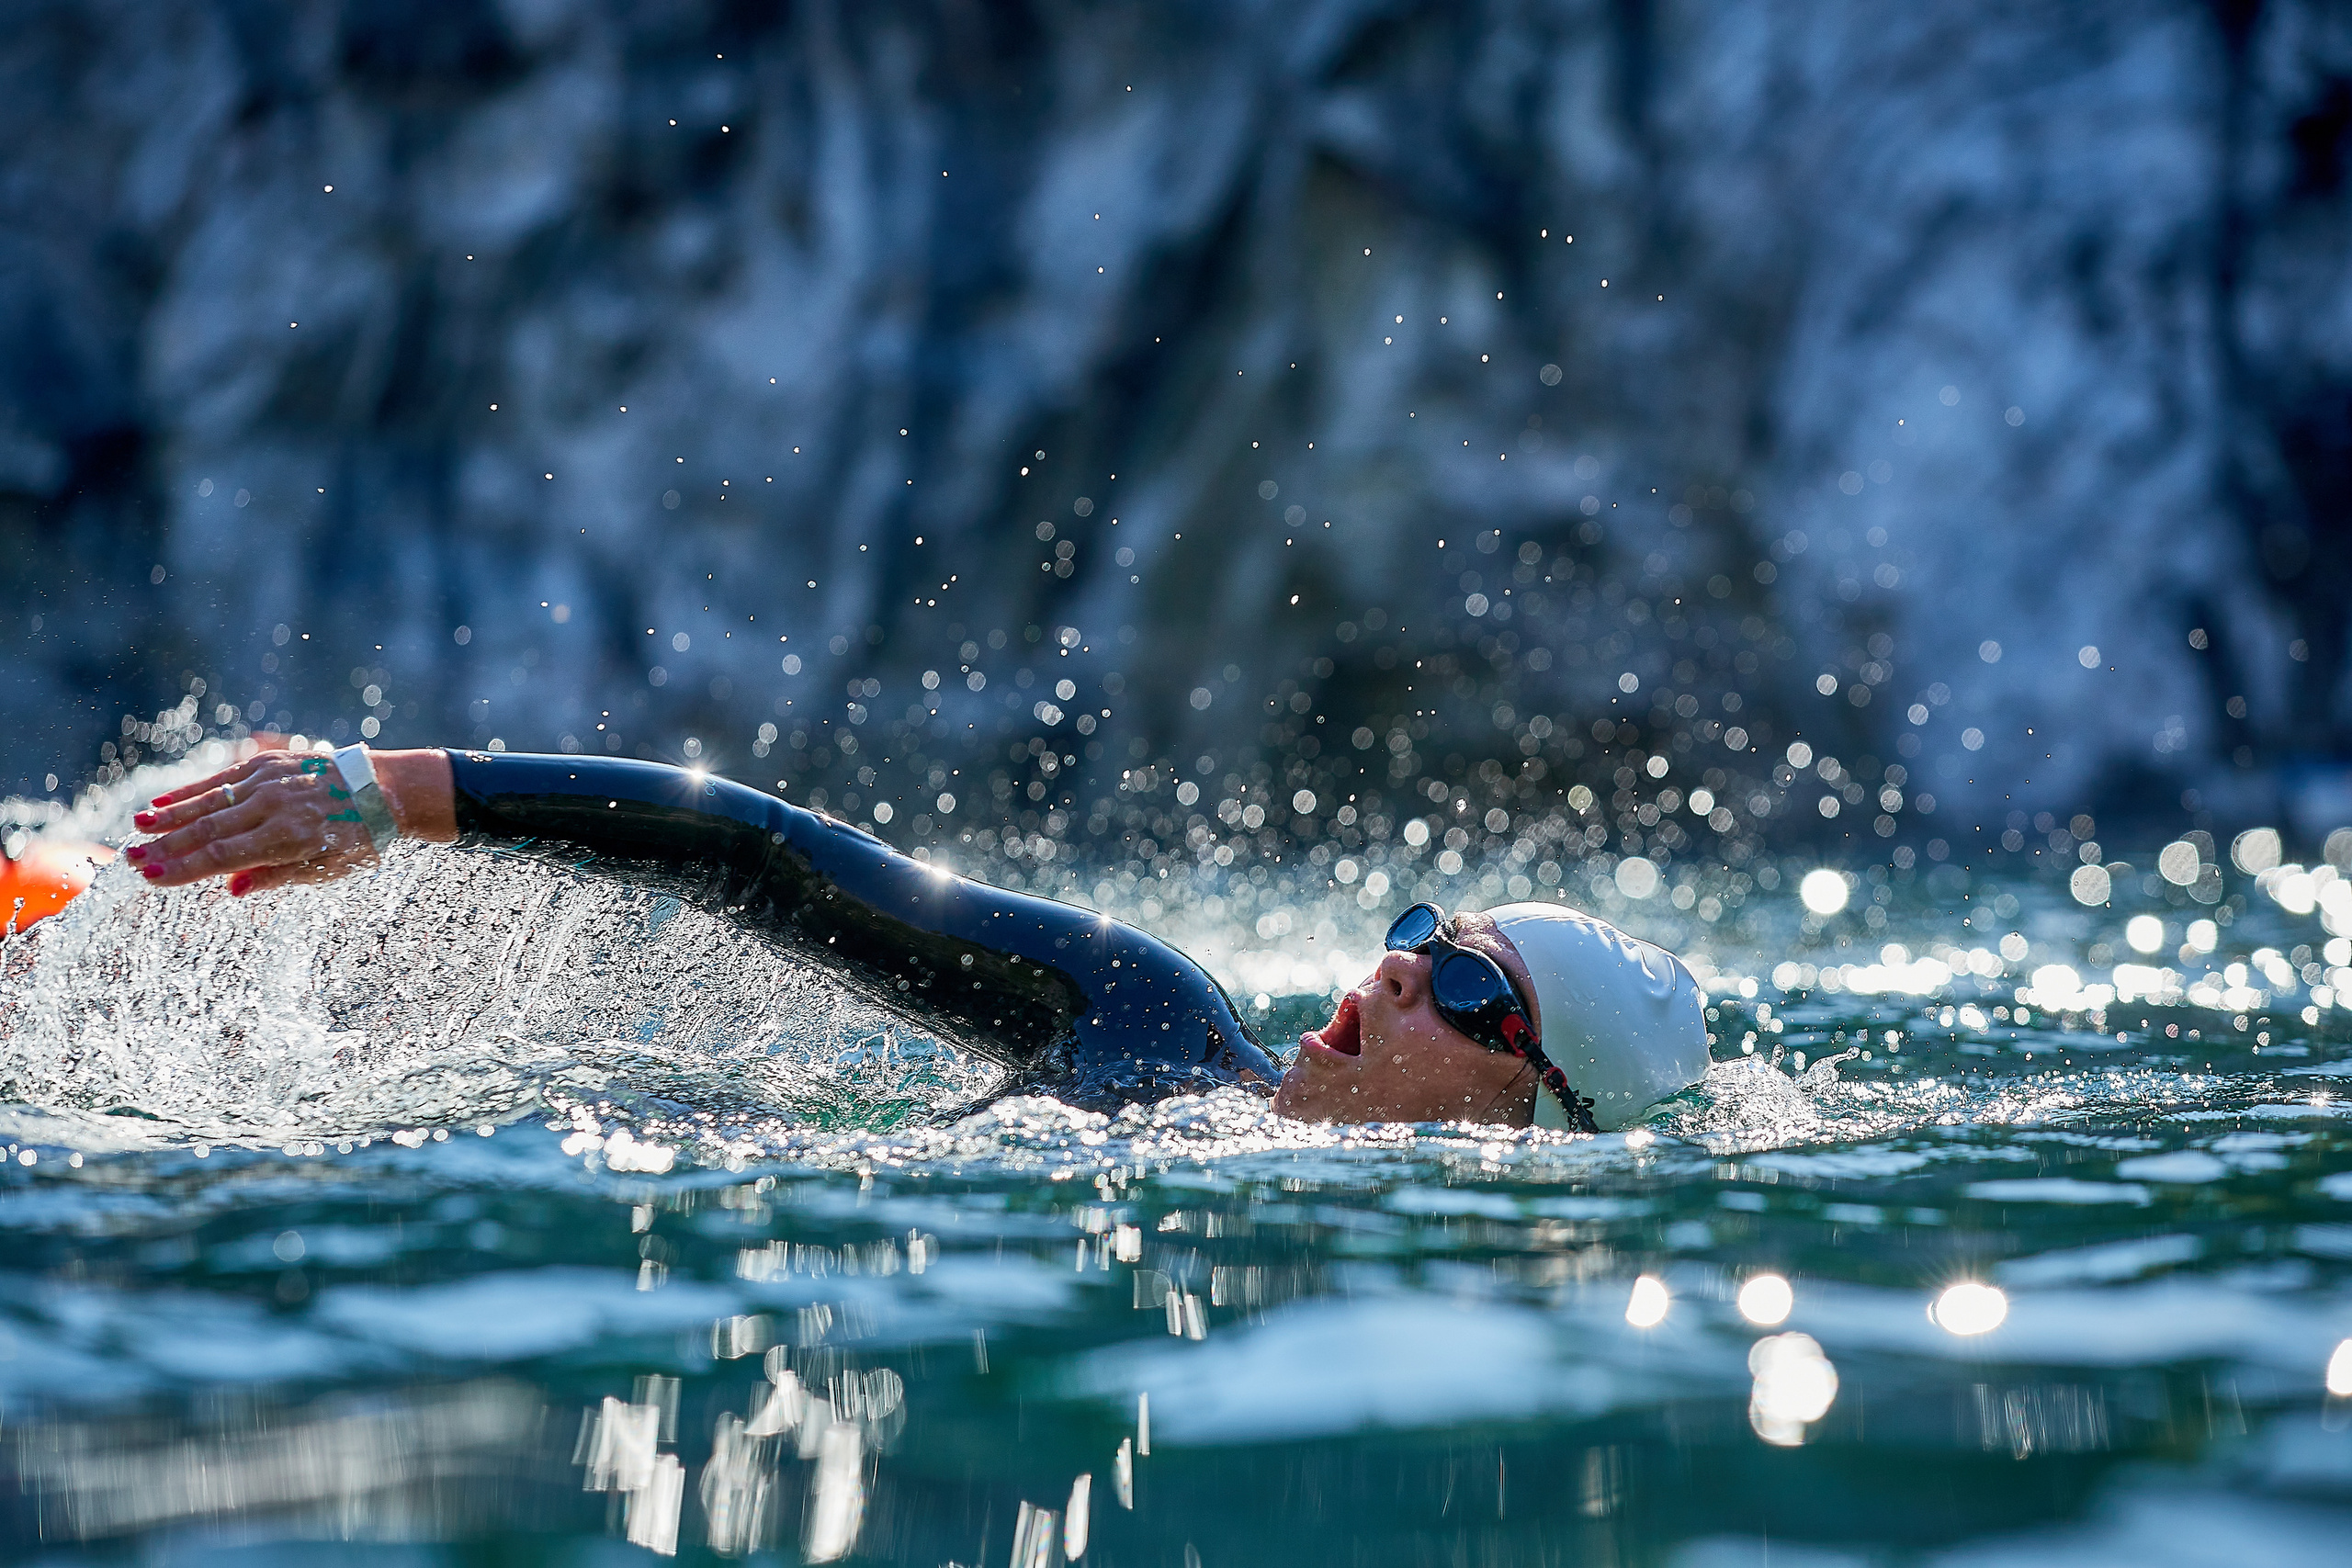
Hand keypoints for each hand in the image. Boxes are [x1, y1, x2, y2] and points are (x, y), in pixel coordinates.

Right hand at [129, 750, 384, 894]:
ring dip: (169, 816)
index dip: (184, 868)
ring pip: (210, 800)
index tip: (151, 878)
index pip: (224, 856)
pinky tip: (162, 801)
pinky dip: (191, 789)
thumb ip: (275, 877)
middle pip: (209, 828)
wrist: (386, 791)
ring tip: (137, 829)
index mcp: (290, 837)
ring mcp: (271, 780)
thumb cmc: (355, 840)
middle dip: (166, 846)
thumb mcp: (324, 870)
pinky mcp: (269, 762)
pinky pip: (222, 778)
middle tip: (130, 860)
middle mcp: (276, 805)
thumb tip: (230, 888)